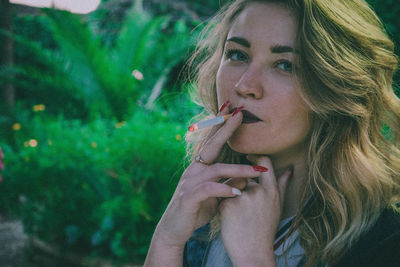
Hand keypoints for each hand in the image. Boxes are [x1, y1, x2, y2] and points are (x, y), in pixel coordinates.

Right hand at [151, 107, 262, 248]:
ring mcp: (189, 183)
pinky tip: (238, 194)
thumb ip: (228, 185)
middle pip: (211, 146)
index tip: (233, 110)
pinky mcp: (188, 198)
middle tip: (240, 115)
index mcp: (200, 168)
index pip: (212, 143)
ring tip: (257, 171)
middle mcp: (193, 171)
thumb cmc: (196, 210)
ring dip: (238, 170)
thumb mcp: (215, 197)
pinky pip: (208, 190)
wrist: (174, 230)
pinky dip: (224, 190)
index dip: (221, 125)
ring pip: (216, 170)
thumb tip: (246, 178)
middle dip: (225, 129)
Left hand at [219, 156, 292, 265]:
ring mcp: (243, 197)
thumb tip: (290, 168)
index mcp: (272, 191)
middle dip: (240, 185)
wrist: (253, 253)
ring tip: (239, 216)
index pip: (264, 162)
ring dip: (231, 196)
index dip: (255, 156)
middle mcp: (259, 191)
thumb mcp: (277, 207)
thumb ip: (282, 185)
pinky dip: (224, 206)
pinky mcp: (227, 205)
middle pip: (244, 175)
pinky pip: (222, 197)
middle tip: (243, 205)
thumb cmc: (265, 230)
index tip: (247, 156)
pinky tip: (230, 220)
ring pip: (231, 186)